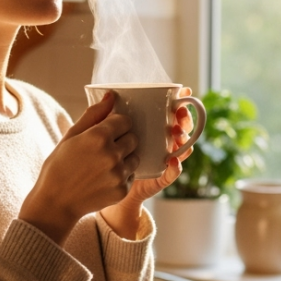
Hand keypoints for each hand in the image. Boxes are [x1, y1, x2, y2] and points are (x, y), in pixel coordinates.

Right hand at [20, 92, 139, 245]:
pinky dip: (121, 176)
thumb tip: (111, 96)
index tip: (106, 132)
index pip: (125, 121)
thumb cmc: (59, 166)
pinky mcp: (122, 190)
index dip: (116, 125)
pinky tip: (103, 179)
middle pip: (133, 138)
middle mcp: (112, 154)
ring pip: (135, 157)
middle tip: (104, 149)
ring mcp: (119, 174)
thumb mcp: (70, 136)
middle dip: (122, 140)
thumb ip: (93, 114)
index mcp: (98, 136)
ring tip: (104, 165)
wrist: (55, 203)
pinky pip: (131, 175)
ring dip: (124, 158)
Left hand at [100, 86, 197, 238]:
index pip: (168, 112)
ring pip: (180, 148)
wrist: (98, 189)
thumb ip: (102, 116)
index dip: (178, 102)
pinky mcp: (159, 178)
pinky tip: (172, 160)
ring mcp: (161, 160)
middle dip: (184, 119)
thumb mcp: (96, 136)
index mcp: (148, 129)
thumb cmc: (96, 159)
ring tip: (176, 133)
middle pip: (178, 127)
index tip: (182, 92)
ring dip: (182, 139)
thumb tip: (109, 94)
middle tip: (180, 112)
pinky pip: (172, 173)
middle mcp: (158, 143)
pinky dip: (175, 167)